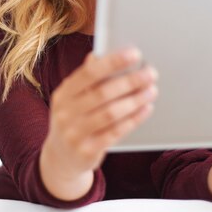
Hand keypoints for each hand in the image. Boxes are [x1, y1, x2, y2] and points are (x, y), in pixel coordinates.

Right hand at [41, 48, 157, 182]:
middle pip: (102, 93)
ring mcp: (74, 133)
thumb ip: (86, 78)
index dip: (112, 62)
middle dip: (130, 81)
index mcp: (63, 94)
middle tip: (150, 73)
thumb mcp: (72, 98)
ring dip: (135, 100)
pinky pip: (115, 133)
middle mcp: (65, 113)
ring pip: (111, 113)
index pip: (88, 73)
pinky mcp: (87, 151)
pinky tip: (145, 109)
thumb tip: (100, 54)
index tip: (134, 54)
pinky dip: (133, 120)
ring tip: (151, 91)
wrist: (60, 157)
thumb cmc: (73, 119)